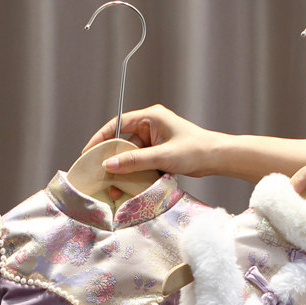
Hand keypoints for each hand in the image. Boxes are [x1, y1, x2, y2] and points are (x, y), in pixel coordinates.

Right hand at [81, 104, 221, 176]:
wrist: (217, 158)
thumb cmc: (195, 150)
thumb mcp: (162, 156)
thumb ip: (135, 161)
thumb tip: (109, 165)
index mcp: (150, 117)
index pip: (117, 124)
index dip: (101, 138)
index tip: (88, 151)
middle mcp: (151, 126)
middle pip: (123, 142)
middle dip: (112, 160)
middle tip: (100, 175)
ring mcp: (155, 141)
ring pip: (132, 156)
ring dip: (125, 171)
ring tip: (115, 187)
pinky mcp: (160, 153)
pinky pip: (142, 163)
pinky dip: (136, 174)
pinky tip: (130, 186)